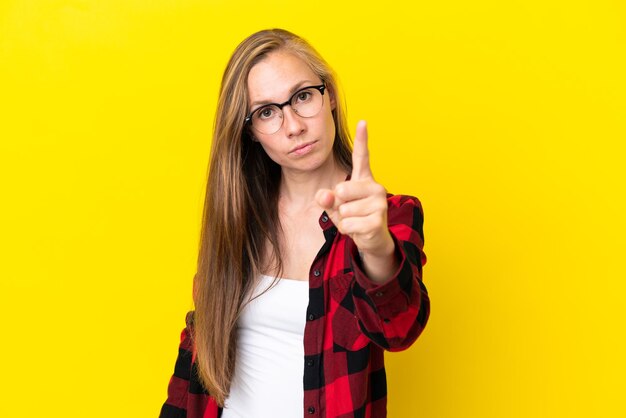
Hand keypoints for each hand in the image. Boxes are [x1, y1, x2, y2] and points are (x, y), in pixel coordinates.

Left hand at [316, 121, 394, 257]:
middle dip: (338, 205)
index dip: (362, 139)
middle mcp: (375, 187)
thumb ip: (326, 198)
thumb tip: (324, 195)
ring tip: (356, 221)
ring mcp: (379, 203)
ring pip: (344, 210)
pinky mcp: (378, 220)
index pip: (362, 157)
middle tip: (349, 211)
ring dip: (344, 220)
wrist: (371, 241)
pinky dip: (348, 230)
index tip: (362, 121)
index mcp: (364, 179)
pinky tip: (359, 230)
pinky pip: (349, 224)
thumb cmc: (353, 218)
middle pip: (341, 189)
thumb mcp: (334, 206)